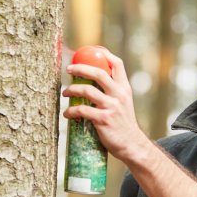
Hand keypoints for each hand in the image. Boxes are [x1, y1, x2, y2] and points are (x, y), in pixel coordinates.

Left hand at [61, 48, 149, 162]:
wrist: (132, 145)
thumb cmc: (123, 125)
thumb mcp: (123, 104)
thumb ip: (113, 92)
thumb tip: (94, 82)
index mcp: (124, 89)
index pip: (117, 64)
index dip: (103, 54)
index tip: (90, 51)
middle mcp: (119, 95)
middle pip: (99, 73)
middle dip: (81, 68)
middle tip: (69, 69)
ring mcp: (111, 107)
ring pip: (87, 91)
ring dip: (72, 90)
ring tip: (65, 93)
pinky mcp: (103, 120)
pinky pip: (82, 111)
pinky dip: (71, 111)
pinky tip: (67, 114)